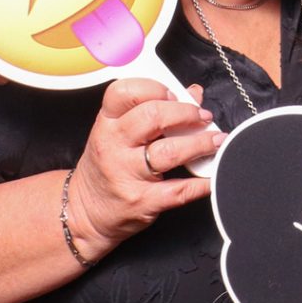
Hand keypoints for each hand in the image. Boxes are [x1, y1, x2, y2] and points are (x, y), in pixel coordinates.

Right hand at [66, 80, 219, 261]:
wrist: (85, 213)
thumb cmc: (107, 167)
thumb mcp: (119, 135)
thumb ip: (153, 111)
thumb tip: (193, 94)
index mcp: (107, 124)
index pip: (125, 93)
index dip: (155, 88)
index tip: (176, 95)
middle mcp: (112, 146)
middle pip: (153, 117)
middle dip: (187, 114)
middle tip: (204, 118)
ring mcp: (126, 175)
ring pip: (169, 152)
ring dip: (201, 144)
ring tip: (216, 141)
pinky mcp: (142, 201)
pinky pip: (179, 190)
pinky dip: (202, 182)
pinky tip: (212, 176)